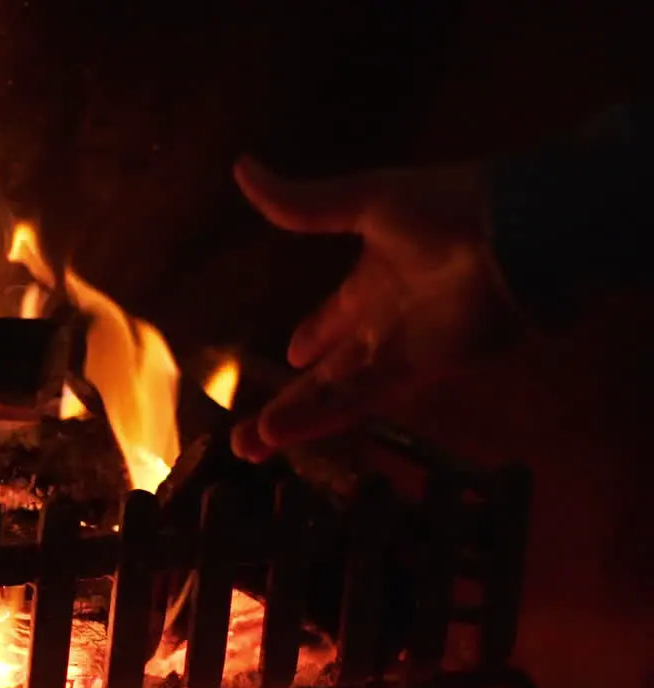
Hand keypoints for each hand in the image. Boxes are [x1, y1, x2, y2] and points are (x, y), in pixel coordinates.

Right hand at [230, 156, 523, 461]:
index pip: (337, 316)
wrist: (518, 235)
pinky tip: (279, 434)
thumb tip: (240, 167)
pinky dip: (319, 418)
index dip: (315, 334)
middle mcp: (385, 322)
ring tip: (249, 448)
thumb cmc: (448, 209)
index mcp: (375, 278)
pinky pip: (358, 400)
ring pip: (336, 395)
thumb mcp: (363, 199)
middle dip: (291, 398)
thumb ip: (301, 203)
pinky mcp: (417, 373)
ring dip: (294, 420)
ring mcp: (401, 352)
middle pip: (330, 371)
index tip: (292, 355)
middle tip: (248, 427)